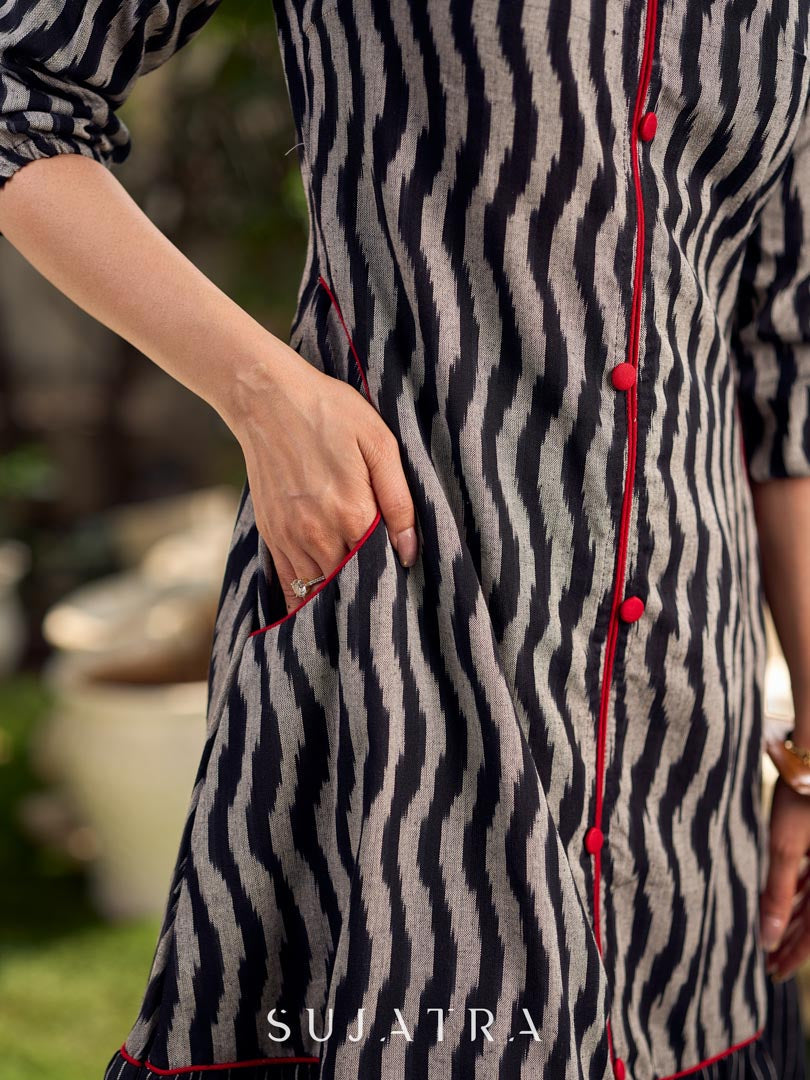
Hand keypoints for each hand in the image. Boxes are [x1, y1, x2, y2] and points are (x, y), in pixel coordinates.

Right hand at [227, 341, 418, 615]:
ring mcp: (290, 537)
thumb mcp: (379, 443)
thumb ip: (398, 500)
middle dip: (367, 587)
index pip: (381, 567)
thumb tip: (409, 551)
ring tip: (355, 592)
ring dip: (337, 593)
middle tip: (383, 586)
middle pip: (350, 584)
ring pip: (319, 588)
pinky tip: (320, 597)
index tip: (403, 575)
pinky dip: (304, 594)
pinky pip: (288, 581)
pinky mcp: (271, 533)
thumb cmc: (329, 412)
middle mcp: (319, 534)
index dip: (394, 574)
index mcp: (353, 513)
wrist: (266, 397)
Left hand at [759, 774, 809, 981]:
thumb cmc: (802, 797)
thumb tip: (766, 939)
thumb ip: (777, 892)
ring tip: (768, 933)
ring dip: (792, 916)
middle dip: (790, 940)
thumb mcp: (785, 845)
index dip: (792, 955)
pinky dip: (799, 891)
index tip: (771, 972)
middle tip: (766, 960)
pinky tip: (782, 900)